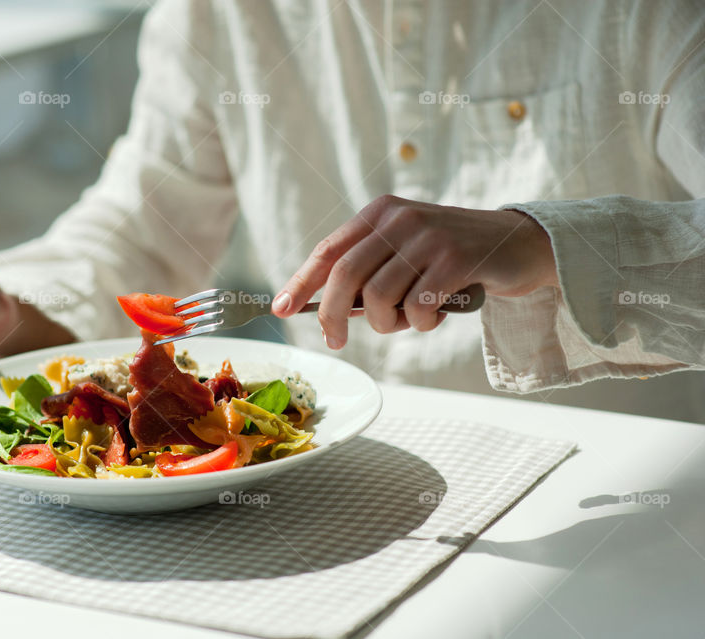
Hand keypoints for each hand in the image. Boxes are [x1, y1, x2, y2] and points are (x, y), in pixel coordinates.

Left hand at [271, 195, 556, 348]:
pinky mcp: (456, 258)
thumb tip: (330, 311)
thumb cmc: (451, 258)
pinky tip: (436, 314)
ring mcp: (428, 236)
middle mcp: (400, 219)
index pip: (328, 250)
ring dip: (388, 324)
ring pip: (381, 297)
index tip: (281, 310)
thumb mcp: (404, 253)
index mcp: (380, 213)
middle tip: (335, 339)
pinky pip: (418, 306)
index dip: (300, 282)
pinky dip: (421, 323)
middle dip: (333, 315)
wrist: (517, 244)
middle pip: (346, 275)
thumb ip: (371, 273)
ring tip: (407, 321)